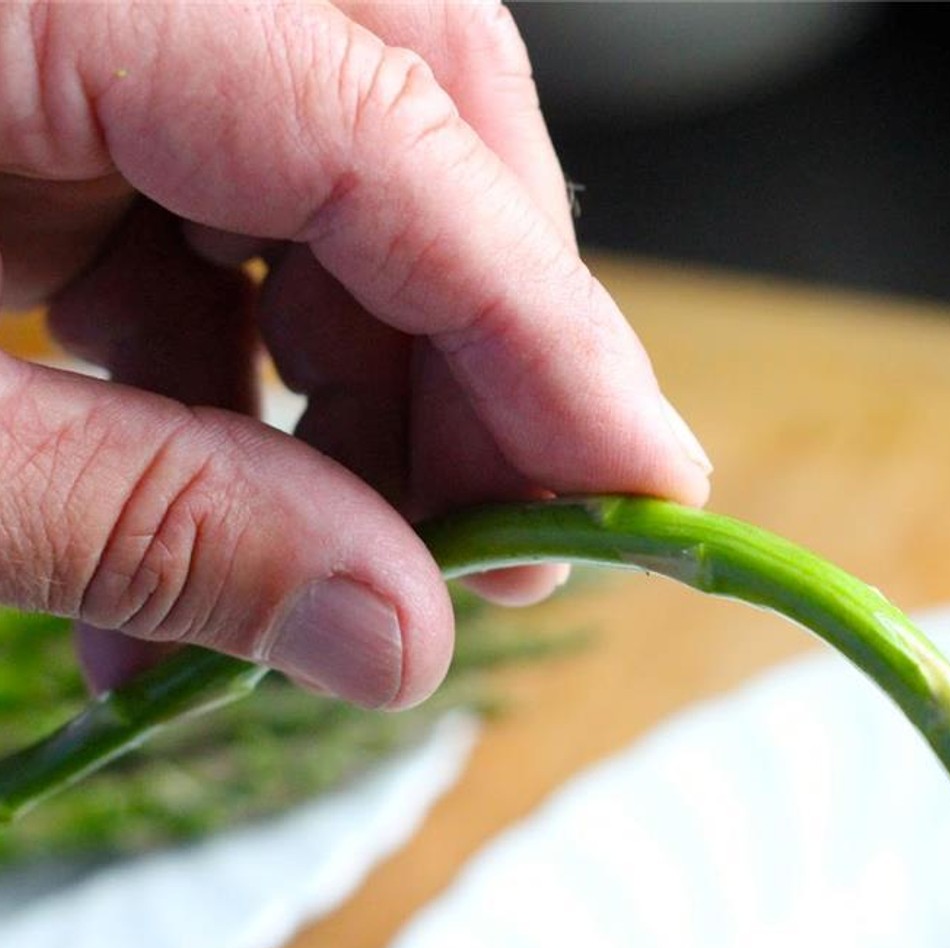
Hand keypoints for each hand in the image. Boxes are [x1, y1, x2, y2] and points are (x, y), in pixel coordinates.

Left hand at [0, 1, 711, 706]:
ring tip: (329, 582)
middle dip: (479, 351)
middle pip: (403, 115)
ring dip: (358, 405)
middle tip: (499, 541)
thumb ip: (149, 528)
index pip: (380, 130)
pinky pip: (220, 226)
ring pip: (329, 187)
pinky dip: (242, 388)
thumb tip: (393, 636)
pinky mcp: (50, 104)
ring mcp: (82, 40)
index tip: (639, 485)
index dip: (538, 325)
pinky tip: (205, 524)